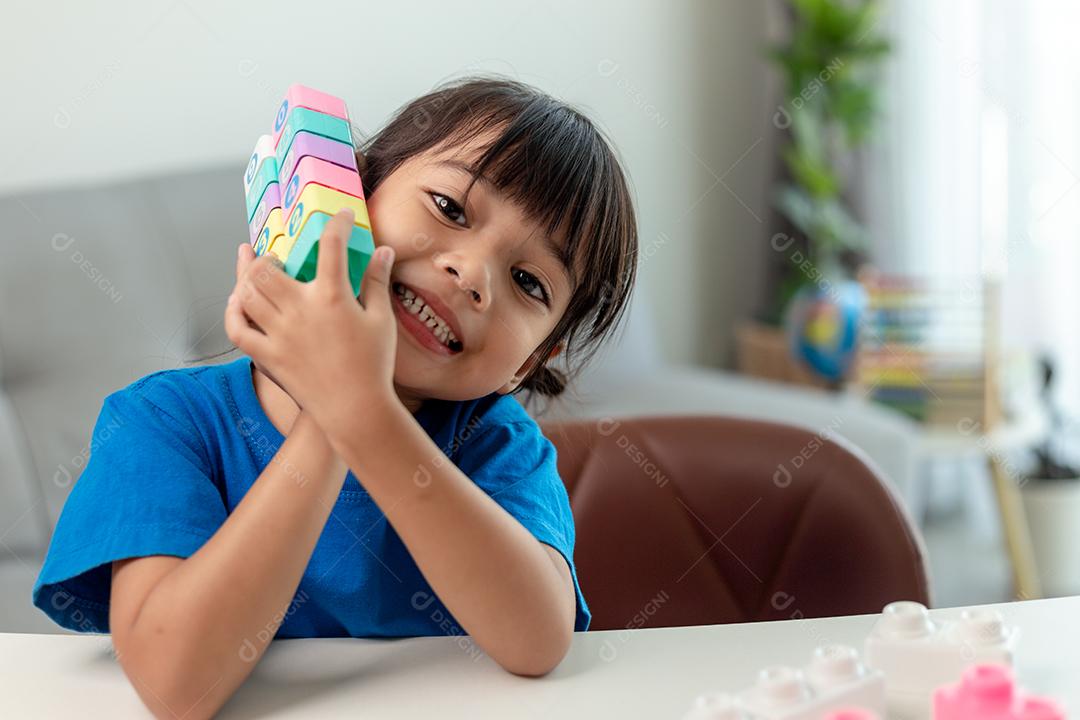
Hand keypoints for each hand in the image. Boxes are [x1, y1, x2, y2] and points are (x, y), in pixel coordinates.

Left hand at [225, 208, 398, 434]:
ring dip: (246, 277)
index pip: (329, 246)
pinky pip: (237, 329)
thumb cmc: (374, 366)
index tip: (337, 218)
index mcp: (333, 298)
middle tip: (278, 256)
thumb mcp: (382, 320)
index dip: (334, 223)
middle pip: (267, 268)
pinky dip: (233, 312)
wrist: (356, 409)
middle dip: (269, 255)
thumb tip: (383, 251)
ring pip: (246, 294)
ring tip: (253, 269)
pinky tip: (238, 301)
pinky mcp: (267, 356)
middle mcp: (300, 311)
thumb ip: (377, 281)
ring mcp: (279, 334)